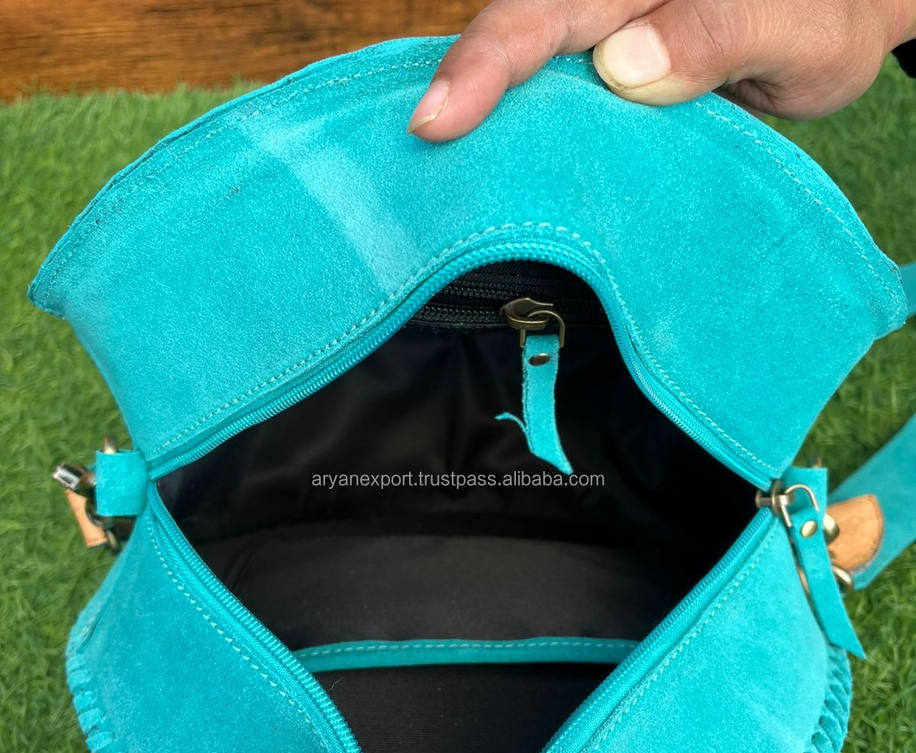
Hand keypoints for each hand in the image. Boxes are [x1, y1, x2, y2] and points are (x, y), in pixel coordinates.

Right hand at [407, 0, 915, 138]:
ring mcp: (601, 36)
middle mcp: (610, 1)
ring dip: (482, 123)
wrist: (833, 26)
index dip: (488, 61)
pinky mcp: (602, 71)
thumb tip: (620, 63)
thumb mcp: (800, 29)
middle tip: (407, 157)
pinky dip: (518, 137)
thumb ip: (720, 34)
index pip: (550, 10)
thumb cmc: (824, 19)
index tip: (438, 121)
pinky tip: (491, 169)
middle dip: (460, 91)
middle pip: (515, 32)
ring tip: (429, 175)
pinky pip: (549, 101)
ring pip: (524, 70)